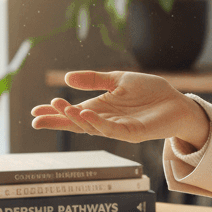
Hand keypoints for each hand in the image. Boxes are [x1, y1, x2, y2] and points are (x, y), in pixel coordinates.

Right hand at [31, 70, 209, 149]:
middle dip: (58, 121)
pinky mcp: (132, 133)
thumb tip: (67, 78)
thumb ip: (94, 79)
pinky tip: (86, 114)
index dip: (55, 113)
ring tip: (62, 109)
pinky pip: (111, 129)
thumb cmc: (149, 92)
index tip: (35, 111)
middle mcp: (106, 120)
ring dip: (75, 119)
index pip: (73, 112)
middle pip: (76, 123)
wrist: (176, 101)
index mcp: (101, 108)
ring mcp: (118, 128)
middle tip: (38, 117)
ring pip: (91, 127)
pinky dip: (97, 123)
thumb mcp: (117, 80)